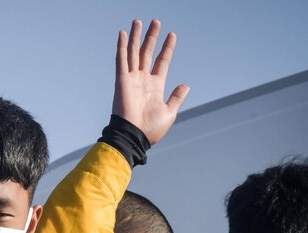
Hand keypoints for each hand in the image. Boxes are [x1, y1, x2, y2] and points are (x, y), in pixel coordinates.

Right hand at [112, 19, 189, 144]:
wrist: (134, 136)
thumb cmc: (151, 129)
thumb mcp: (170, 112)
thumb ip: (177, 97)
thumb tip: (186, 85)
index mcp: (155, 86)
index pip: (162, 62)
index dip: (167, 48)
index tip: (172, 35)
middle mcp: (143, 80)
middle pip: (147, 53)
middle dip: (151, 37)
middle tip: (155, 22)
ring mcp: (132, 79)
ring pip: (134, 52)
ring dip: (136, 37)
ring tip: (138, 21)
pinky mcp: (122, 80)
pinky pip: (122, 60)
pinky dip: (122, 47)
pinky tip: (123, 34)